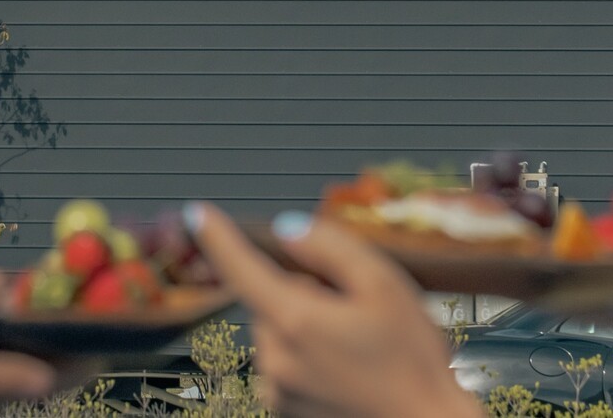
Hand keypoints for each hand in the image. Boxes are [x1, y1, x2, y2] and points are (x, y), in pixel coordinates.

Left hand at [187, 205, 481, 417]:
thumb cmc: (412, 361)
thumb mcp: (384, 285)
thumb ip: (331, 247)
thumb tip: (289, 230)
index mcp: (296, 321)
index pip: (241, 269)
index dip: (218, 237)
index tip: (199, 215)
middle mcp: (276, 360)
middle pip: (271, 300)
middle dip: (302, 292)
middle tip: (352, 307)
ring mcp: (279, 391)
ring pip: (278, 333)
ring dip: (305, 326)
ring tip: (356, 344)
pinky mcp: (285, 411)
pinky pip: (285, 365)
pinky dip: (306, 357)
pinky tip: (346, 367)